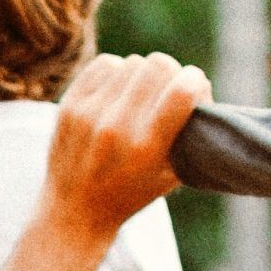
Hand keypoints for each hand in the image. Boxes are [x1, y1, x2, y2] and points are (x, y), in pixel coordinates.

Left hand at [40, 53, 210, 254]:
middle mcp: (117, 128)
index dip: (196, 81)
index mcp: (147, 148)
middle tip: (169, 91)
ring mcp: (89, 113)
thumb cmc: (133, 192)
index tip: (196, 88)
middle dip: (173, 74)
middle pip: (160, 64)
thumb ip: (192, 135)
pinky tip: (119, 94)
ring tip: (142, 97)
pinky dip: (118, 74)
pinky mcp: (70, 104)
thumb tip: (201, 87)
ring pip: (134, 61)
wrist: (75, 209)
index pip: (183, 90)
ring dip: (144, 75)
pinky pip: (106, 63)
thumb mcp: (172, 174)